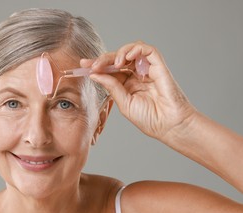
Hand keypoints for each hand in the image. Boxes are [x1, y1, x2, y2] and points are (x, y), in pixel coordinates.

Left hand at [81, 41, 195, 140]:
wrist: (168, 125)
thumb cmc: (150, 118)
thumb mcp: (124, 103)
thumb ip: (111, 86)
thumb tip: (95, 75)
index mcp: (128, 84)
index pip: (110, 70)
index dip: (97, 66)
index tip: (83, 65)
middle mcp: (137, 75)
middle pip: (118, 59)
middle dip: (103, 59)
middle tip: (91, 64)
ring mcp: (148, 69)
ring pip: (131, 51)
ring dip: (118, 53)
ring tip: (112, 64)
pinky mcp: (159, 66)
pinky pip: (148, 50)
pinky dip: (136, 49)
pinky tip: (126, 57)